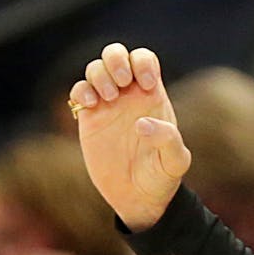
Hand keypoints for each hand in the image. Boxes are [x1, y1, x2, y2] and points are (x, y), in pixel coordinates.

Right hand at [69, 44, 189, 230]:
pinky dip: (81, 90)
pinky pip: (78, 91)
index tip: (146, 84)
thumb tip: (141, 123)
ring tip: (108, 98)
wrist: (138, 199)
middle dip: (116, 59)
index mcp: (153, 98)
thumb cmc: (162, 179)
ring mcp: (107, 106)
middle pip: (116, 55)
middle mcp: (129, 97)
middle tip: (122, 82)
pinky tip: (90, 105)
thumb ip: (168, 140)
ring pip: (96, 69)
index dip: (142, 62)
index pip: (145, 60)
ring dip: (99, 74)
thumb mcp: (175, 162)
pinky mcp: (89, 119)